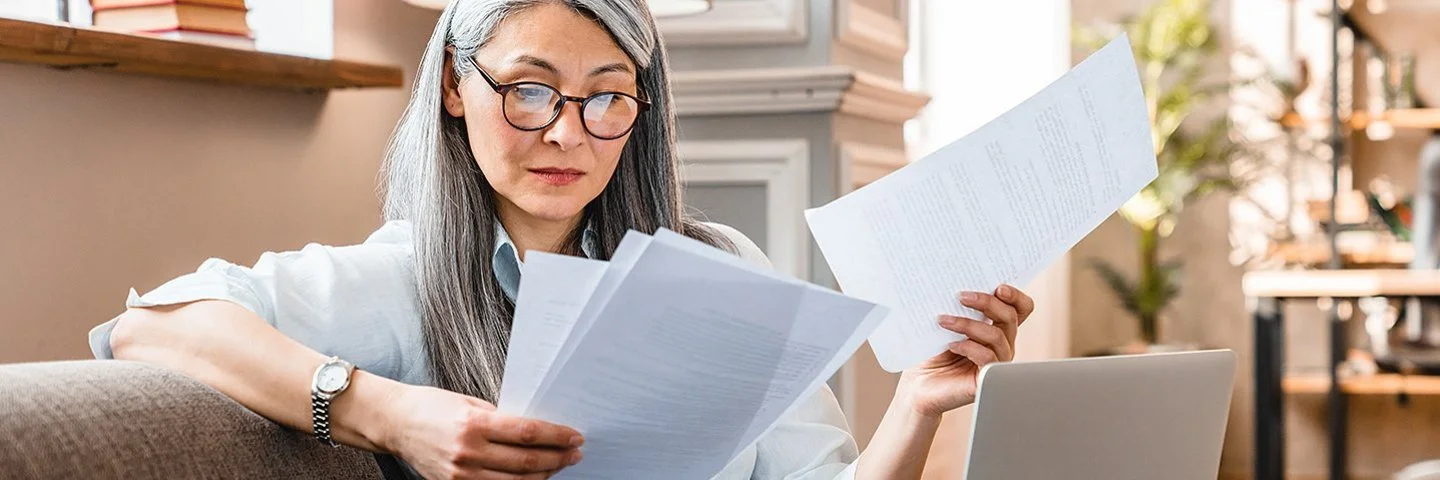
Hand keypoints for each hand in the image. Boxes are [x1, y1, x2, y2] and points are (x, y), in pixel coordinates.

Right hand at [381, 385, 584, 479]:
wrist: (395, 423)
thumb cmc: (432, 406)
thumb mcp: (470, 403)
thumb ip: (501, 418)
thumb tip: (536, 430)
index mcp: (474, 424)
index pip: (528, 433)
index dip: (557, 436)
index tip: (575, 436)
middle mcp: (469, 452)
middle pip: (526, 460)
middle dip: (557, 458)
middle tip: (575, 453)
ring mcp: (461, 474)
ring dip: (544, 474)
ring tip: (560, 465)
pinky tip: (533, 477)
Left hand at [898, 284, 1033, 417]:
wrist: (918, 386)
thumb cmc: (931, 353)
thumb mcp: (946, 324)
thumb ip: (958, 308)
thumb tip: (960, 286)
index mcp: (996, 327)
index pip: (1020, 308)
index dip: (1016, 296)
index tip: (998, 287)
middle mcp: (1001, 344)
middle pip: (1010, 317)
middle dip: (987, 302)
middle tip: (961, 296)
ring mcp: (996, 362)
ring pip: (997, 335)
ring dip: (968, 324)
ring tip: (943, 320)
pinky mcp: (986, 379)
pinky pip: (988, 357)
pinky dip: (969, 347)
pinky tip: (951, 345)